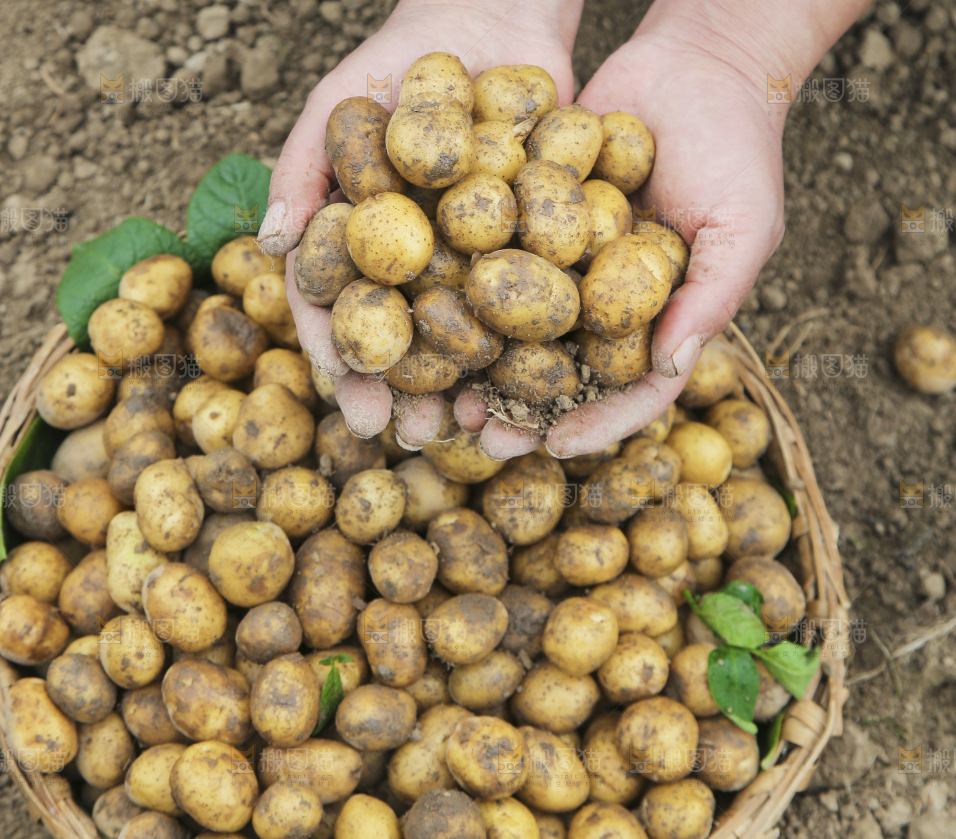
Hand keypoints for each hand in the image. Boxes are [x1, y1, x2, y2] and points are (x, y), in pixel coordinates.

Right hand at [258, 0, 582, 446]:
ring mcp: (466, 266)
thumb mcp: (341, 103)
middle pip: (402, 345)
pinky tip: (534, 384)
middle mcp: (408, 270)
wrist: (494, 18)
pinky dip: (526, 348)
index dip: (341, 361)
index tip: (353, 402)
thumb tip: (271, 242)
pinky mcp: (525, 253)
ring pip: (462, 341)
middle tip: (415, 436)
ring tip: (474, 430)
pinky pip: (523, 310)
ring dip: (465, 389)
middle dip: (407, 395)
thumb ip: (302, 169)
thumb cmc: (402, 61)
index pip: (338, 314)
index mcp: (355, 249)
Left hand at [466, 23, 786, 459]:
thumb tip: (672, 367)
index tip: (557, 445)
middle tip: (482, 440)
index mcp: (658, 322)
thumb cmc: (737, 146)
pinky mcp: (530, 224)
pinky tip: (426, 317)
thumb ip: (712, 297)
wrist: (696, 61)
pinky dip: (463, 295)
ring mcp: (565, 268)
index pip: (631, 389)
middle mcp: (606, 305)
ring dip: (482, 370)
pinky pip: (495, 266)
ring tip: (445, 400)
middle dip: (522, 412)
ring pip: (518, 333)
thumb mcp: (744, 223)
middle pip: (562, 375)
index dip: (597, 422)